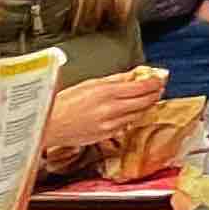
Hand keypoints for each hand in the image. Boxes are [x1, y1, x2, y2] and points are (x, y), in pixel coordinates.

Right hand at [43, 68, 163, 161]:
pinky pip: (128, 124)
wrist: (48, 125)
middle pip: (145, 101)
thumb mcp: (89, 84)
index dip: (155, 82)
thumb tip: (134, 74)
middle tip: (158, 87)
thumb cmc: (63, 103)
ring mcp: (110, 124)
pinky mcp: (107, 135)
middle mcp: (110, 109)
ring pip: (139, 113)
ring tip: (146, 96)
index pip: (141, 87)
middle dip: (155, 93)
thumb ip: (115, 79)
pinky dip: (133, 116)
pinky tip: (131, 110)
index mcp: (105, 92)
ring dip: (146, 104)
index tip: (160, 78)